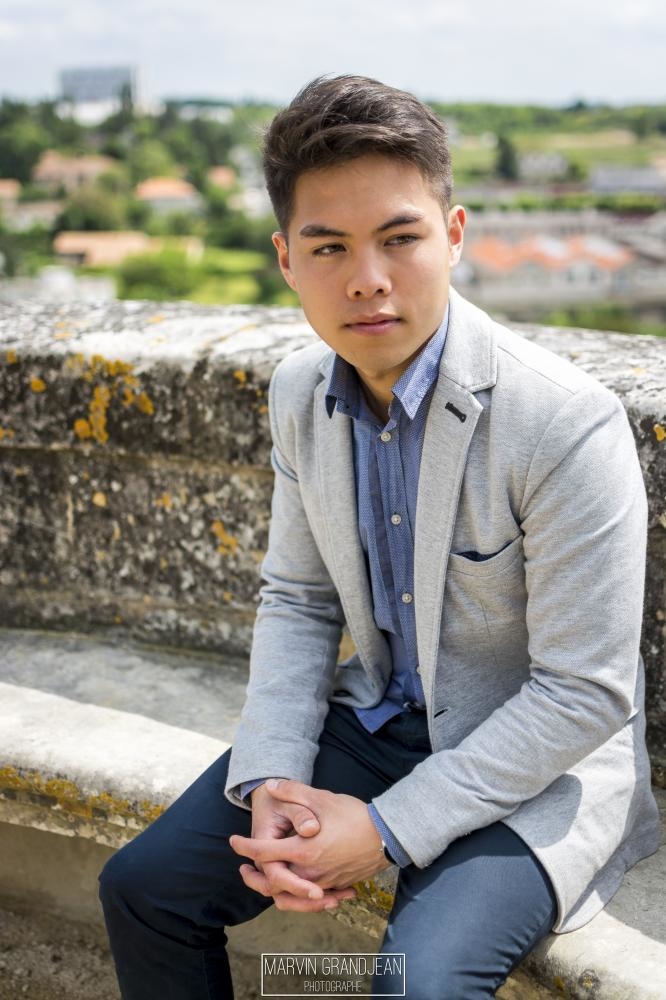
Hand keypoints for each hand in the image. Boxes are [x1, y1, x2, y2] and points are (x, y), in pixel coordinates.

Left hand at [230, 780, 390, 910]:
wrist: (386, 836)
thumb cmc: (353, 816)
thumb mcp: (322, 798)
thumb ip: (294, 791)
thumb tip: (271, 784)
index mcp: (303, 850)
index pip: (264, 852)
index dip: (245, 847)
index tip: (233, 842)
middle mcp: (310, 872)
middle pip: (273, 884)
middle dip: (255, 878)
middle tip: (244, 870)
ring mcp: (324, 882)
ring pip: (291, 896)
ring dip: (275, 889)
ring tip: (266, 879)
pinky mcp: (335, 886)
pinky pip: (311, 898)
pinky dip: (298, 895)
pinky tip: (296, 884)